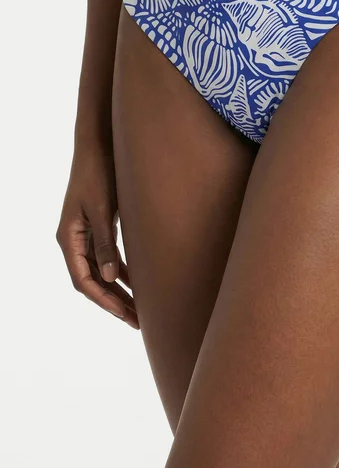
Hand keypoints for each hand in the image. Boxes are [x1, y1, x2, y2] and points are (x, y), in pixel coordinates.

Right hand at [56, 143, 138, 328]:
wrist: (98, 145)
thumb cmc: (98, 173)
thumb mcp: (102, 210)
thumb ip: (106, 244)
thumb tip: (112, 279)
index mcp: (69, 238)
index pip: (83, 280)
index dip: (104, 301)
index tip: (124, 315)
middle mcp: (74, 240)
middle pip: (93, 281)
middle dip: (114, 302)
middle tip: (138, 322)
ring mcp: (86, 234)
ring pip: (102, 271)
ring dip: (119, 290)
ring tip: (140, 310)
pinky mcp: (98, 226)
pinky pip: (108, 257)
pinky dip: (122, 271)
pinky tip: (138, 283)